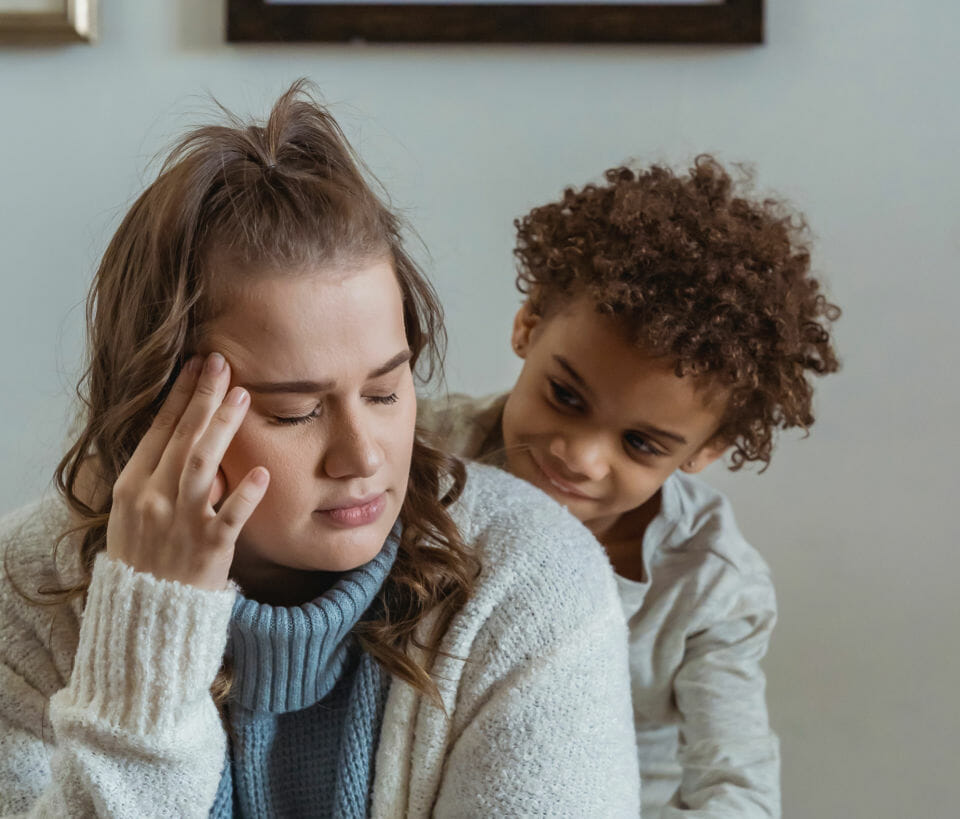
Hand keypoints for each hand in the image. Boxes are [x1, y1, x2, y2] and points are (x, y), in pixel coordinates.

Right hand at [106, 353, 268, 589]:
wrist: (146, 615)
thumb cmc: (145, 558)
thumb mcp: (132, 513)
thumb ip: (154, 475)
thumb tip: (182, 432)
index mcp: (131, 487)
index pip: (159, 430)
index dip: (179, 395)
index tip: (197, 364)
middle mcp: (153, 499)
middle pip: (182, 438)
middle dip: (203, 397)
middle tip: (223, 363)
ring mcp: (181, 523)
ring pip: (202, 466)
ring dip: (223, 428)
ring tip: (243, 397)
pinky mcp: (209, 548)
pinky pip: (230, 517)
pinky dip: (246, 495)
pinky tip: (262, 472)